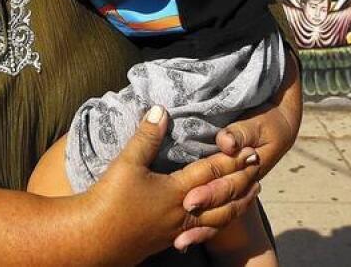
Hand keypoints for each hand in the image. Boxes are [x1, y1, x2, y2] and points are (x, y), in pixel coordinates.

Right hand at [86, 106, 262, 258]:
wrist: (92, 240)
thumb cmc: (109, 201)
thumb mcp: (127, 164)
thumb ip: (146, 137)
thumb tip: (160, 109)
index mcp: (177, 192)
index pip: (213, 172)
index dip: (233, 160)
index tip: (251, 150)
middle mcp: (183, 213)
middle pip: (223, 198)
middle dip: (243, 183)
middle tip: (259, 170)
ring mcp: (177, 230)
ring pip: (218, 220)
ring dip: (237, 206)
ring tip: (250, 196)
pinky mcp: (168, 241)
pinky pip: (204, 232)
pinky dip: (219, 223)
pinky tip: (217, 222)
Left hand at [178, 49, 301, 243]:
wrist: (280, 128)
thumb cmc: (269, 123)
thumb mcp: (258, 125)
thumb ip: (240, 133)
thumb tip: (226, 142)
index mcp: (251, 172)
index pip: (229, 187)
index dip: (210, 194)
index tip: (188, 201)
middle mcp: (244, 187)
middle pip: (222, 206)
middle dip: (199, 216)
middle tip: (174, 224)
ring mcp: (237, 193)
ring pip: (219, 218)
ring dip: (200, 231)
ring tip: (180, 244)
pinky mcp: (227, 193)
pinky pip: (216, 217)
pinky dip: (203, 230)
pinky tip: (184, 240)